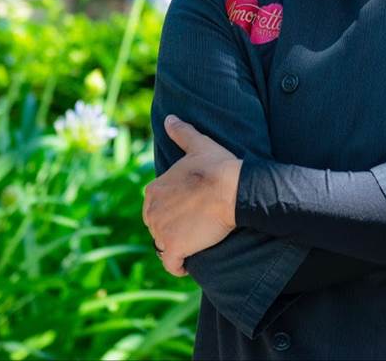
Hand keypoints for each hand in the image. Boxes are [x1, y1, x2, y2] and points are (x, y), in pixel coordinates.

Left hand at [142, 115, 242, 276]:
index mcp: (154, 189)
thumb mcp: (198, 145)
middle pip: (156, 226)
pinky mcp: (173, 248)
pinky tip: (186, 265)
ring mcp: (161, 230)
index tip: (185, 211)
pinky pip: (170, 264)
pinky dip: (176, 266)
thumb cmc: (217, 167)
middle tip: (191, 228)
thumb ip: (181, 133)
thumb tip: (169, 118)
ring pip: (162, 245)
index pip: (154, 206)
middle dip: (170, 229)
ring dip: (174, 246)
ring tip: (192, 244)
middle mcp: (152, 210)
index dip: (169, 210)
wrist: (233, 190)